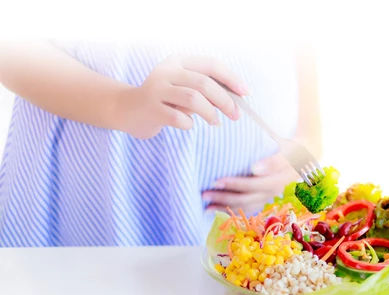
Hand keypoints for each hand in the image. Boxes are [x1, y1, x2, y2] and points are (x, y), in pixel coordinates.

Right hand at [114, 55, 247, 138]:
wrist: (128, 111)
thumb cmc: (165, 101)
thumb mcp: (185, 90)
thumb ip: (206, 91)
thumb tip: (236, 101)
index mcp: (178, 61)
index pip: (211, 64)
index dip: (231, 78)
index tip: (245, 93)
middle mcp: (166, 71)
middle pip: (204, 83)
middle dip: (225, 101)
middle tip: (235, 115)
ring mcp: (157, 89)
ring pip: (193, 98)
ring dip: (210, 113)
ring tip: (215, 122)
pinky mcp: (151, 108)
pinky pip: (179, 118)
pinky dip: (189, 123)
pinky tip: (188, 124)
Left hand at [202, 153, 298, 215]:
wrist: (302, 159)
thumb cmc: (290, 151)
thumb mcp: (287, 151)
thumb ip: (273, 160)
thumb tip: (255, 169)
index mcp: (277, 180)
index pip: (252, 185)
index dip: (234, 184)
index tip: (216, 181)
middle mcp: (272, 193)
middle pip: (245, 198)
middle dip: (224, 197)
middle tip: (205, 193)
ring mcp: (267, 198)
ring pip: (245, 206)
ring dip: (225, 207)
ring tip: (206, 205)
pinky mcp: (263, 200)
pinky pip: (247, 208)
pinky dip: (231, 209)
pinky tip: (217, 209)